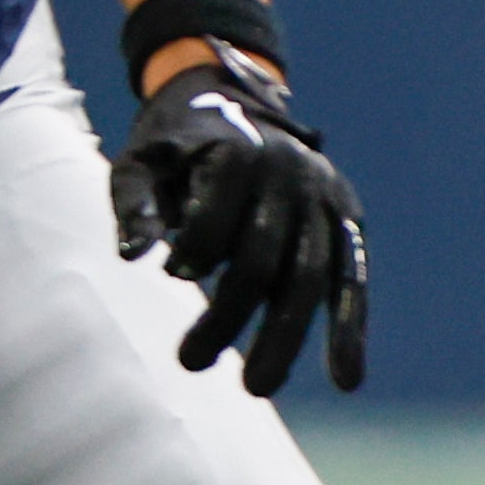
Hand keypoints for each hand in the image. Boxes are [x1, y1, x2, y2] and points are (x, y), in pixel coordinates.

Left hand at [110, 59, 371, 396]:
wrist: (235, 96)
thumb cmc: (176, 142)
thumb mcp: (142, 158)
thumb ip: (134, 204)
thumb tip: (132, 258)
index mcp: (240, 154)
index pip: (219, 218)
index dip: (197, 249)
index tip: (175, 274)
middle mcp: (292, 176)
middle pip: (265, 258)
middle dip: (229, 316)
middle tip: (189, 364)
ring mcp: (326, 200)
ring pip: (310, 278)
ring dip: (285, 337)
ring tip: (257, 387)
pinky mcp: (348, 221)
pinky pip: (352, 280)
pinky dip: (350, 330)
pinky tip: (346, 379)